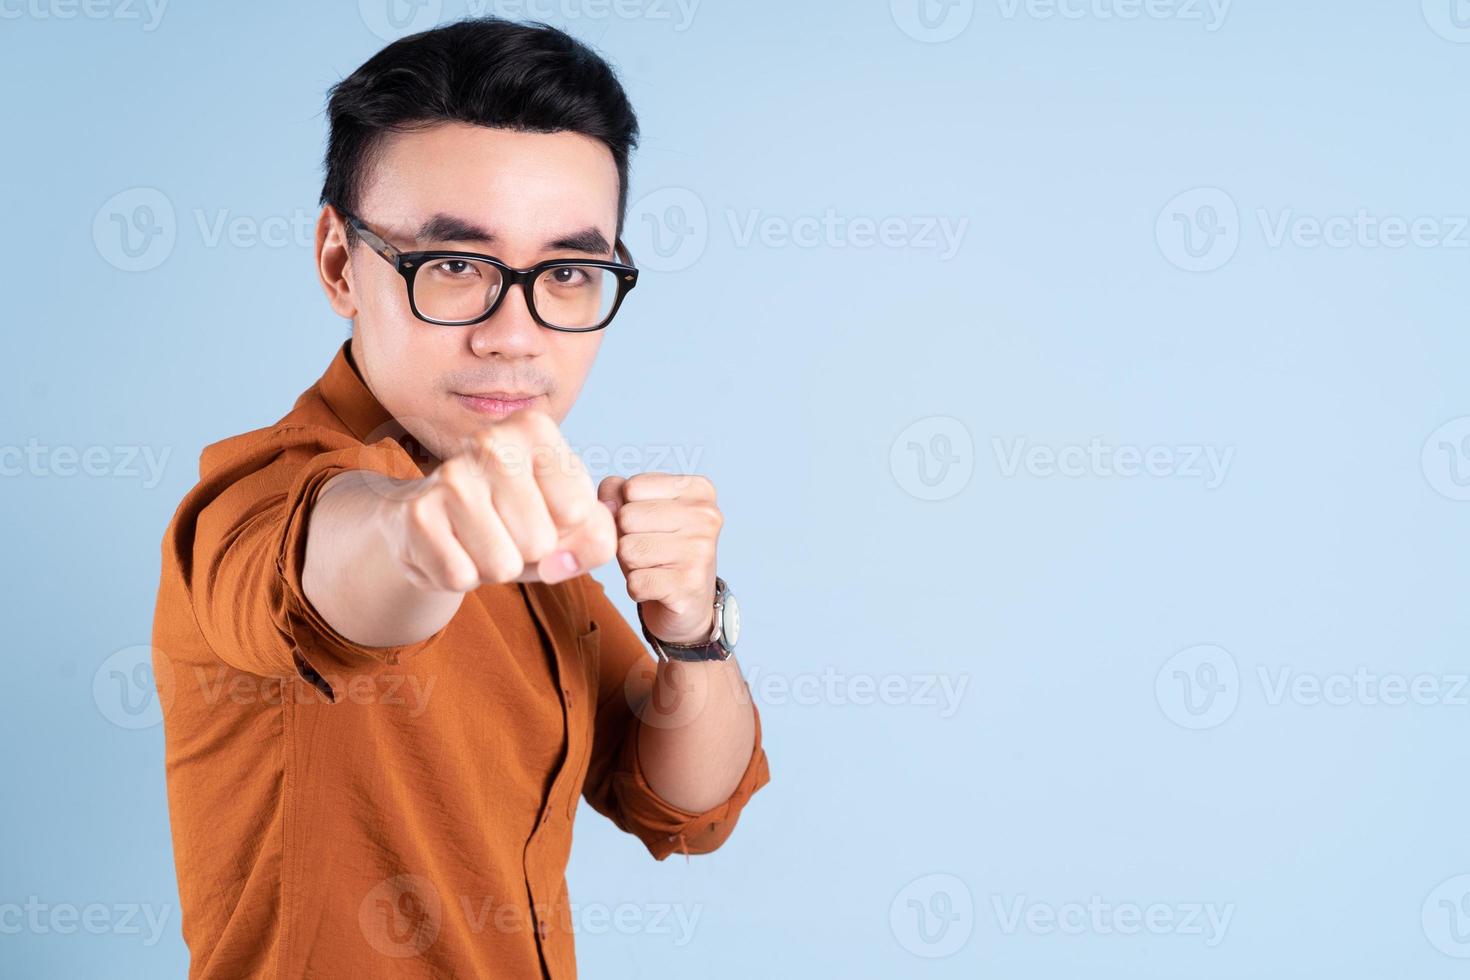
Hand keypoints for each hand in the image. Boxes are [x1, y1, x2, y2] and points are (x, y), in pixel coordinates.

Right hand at [379, 410, 614, 591]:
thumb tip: (561, 563)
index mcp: (534, 429)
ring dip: (497, 567)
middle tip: (506, 528)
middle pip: (541, 541)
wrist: (435, 516)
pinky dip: (463, 576)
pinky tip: (452, 547)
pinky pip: (462, 577)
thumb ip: (596, 539)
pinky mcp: (418, 514)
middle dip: (530, 552)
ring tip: (481, 538)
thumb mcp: (570, 520)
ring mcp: (450, 476)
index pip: (578, 512)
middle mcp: (490, 442)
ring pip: (503, 565)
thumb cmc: (516, 515)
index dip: (566, 529)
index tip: (544, 509)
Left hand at [598, 473, 722, 644]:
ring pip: (628, 550)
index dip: (626, 510)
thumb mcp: (638, 511)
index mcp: (697, 490)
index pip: (631, 487)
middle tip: (651, 550)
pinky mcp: (690, 584)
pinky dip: (638, 589)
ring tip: (655, 567)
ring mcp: (701, 550)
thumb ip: (616, 491)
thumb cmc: (659, 550)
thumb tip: (605, 504)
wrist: (687, 603)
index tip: (650, 525)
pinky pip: (635, 582)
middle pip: (627, 518)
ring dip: (631, 565)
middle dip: (627, 538)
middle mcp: (706, 516)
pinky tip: (658, 587)